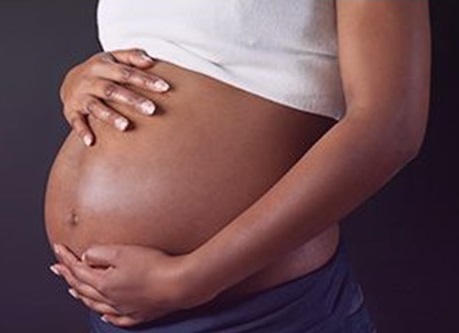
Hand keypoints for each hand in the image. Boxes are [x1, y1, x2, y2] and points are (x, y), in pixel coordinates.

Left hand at [50, 244, 205, 326]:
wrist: (178, 284)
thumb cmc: (153, 266)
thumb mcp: (122, 252)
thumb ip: (99, 253)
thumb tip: (86, 257)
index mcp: (104, 283)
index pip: (78, 270)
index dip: (66, 258)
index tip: (57, 248)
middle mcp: (110, 299)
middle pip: (82, 289)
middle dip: (67, 277)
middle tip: (56, 269)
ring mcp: (124, 309)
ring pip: (95, 305)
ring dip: (81, 296)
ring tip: (73, 291)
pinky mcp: (138, 314)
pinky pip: (115, 319)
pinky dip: (105, 315)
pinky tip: (104, 315)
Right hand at [60, 49, 170, 146]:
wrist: (70, 82)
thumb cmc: (101, 72)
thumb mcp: (114, 59)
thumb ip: (132, 57)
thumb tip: (150, 61)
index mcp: (102, 65)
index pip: (127, 72)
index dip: (145, 80)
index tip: (164, 88)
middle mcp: (90, 80)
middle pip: (112, 90)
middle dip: (132, 100)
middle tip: (151, 110)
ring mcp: (80, 96)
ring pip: (95, 106)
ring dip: (110, 116)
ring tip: (126, 126)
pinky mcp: (71, 111)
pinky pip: (77, 122)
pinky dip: (82, 131)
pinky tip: (91, 142)